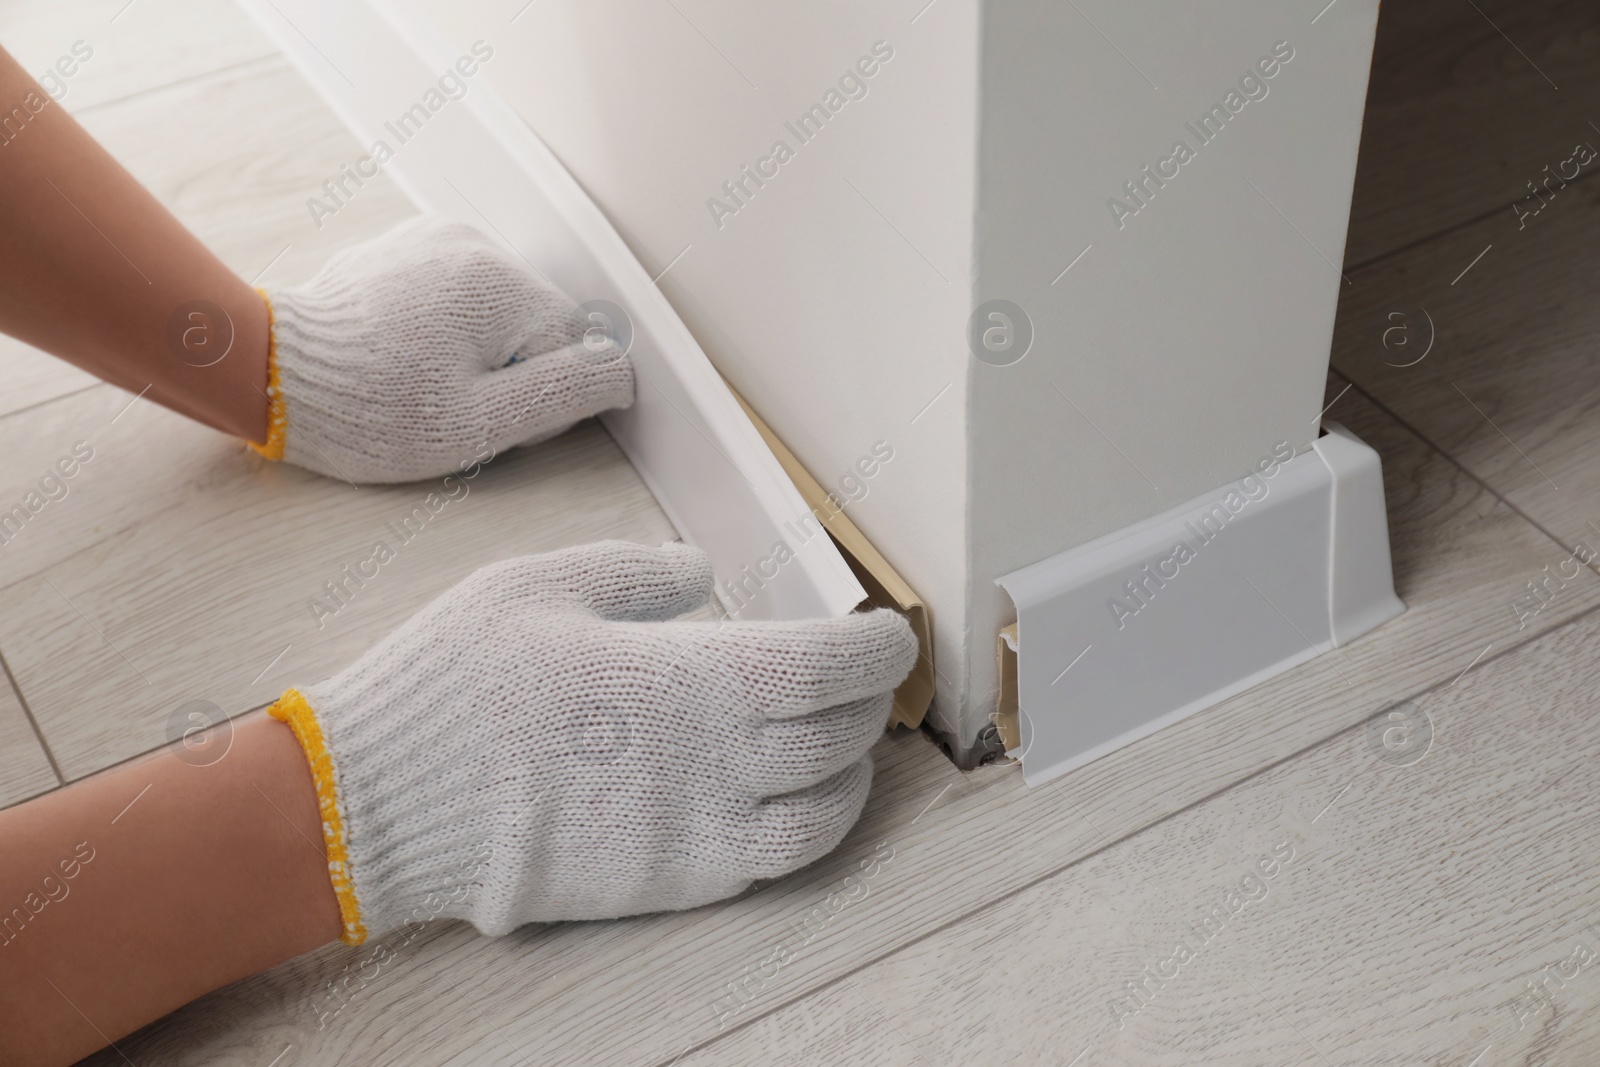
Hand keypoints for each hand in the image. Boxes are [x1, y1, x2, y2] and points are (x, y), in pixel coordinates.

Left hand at [255, 217, 632, 482]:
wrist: (269, 375)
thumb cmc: (369, 410)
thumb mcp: (480, 423)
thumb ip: (565, 393)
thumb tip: (622, 371)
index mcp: (499, 286)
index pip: (573, 345)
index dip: (543, 394)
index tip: (490, 416)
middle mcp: (473, 245)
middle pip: (537, 324)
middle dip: (510, 370)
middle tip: (450, 405)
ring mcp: (437, 239)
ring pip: (501, 311)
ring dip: (480, 351)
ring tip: (422, 381)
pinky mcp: (408, 247)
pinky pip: (462, 295)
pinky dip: (451, 330)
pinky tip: (408, 357)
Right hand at [269, 540, 917, 941]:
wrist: (379, 807)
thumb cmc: (456, 687)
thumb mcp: (538, 585)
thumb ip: (636, 573)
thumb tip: (700, 574)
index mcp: (687, 682)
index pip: (830, 669)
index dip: (878, 649)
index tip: (889, 633)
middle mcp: (709, 768)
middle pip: (839, 739)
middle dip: (869, 704)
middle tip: (866, 680)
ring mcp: (691, 839)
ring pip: (821, 817)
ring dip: (852, 775)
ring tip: (844, 745)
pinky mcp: (663, 887)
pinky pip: (767, 866)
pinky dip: (804, 829)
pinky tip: (786, 800)